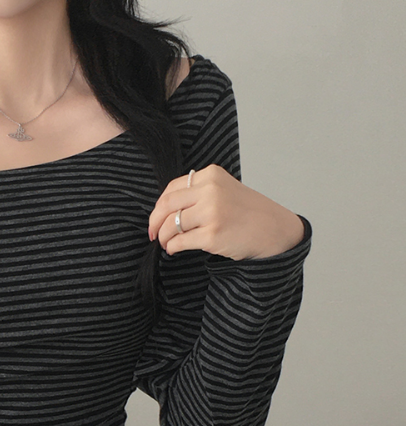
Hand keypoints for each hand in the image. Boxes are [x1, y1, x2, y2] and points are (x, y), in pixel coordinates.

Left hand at [147, 164, 305, 260]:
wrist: (273, 230)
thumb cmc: (247, 213)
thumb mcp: (224, 190)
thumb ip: (198, 193)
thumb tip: (165, 210)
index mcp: (211, 175)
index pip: (172, 188)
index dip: (159, 206)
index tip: (155, 218)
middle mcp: (210, 191)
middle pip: (167, 205)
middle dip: (154, 222)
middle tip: (152, 234)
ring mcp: (211, 213)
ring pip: (171, 225)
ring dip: (164, 237)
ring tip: (167, 243)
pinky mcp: (212, 235)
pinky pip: (180, 242)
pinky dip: (172, 247)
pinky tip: (174, 250)